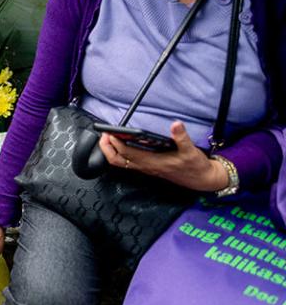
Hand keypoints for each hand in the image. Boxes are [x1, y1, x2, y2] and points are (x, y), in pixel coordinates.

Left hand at [99, 121, 227, 191]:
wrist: (201, 180)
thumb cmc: (195, 166)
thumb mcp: (190, 150)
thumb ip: (182, 137)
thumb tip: (176, 125)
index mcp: (153, 162)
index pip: (127, 153)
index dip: (116, 142)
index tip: (110, 132)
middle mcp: (146, 167)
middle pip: (118, 160)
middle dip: (107, 148)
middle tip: (104, 134)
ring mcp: (146, 168)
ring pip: (121, 163)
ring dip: (111, 151)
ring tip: (108, 138)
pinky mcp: (148, 168)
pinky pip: (127, 163)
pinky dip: (120, 154)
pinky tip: (121, 144)